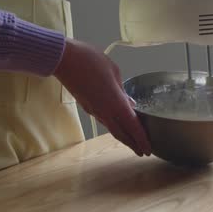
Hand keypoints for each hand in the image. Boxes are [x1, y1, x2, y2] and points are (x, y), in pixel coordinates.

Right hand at [54, 39, 150, 156]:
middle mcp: (104, 111)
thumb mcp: (114, 72)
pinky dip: (113, 125)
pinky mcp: (86, 106)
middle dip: (133, 144)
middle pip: (121, 133)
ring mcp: (93, 110)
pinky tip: (117, 122)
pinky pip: (103, 120)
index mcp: (115, 103)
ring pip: (111, 128)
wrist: (64, 60)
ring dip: (123, 136)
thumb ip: (123, 90)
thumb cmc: (90, 60)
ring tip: (133, 140)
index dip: (141, 139)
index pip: (132, 126)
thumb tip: (129, 103)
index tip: (148, 150)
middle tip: (142, 151)